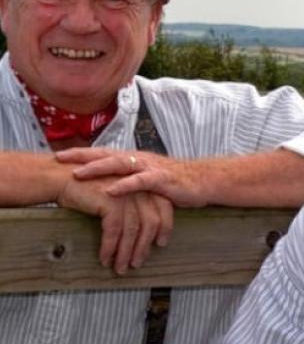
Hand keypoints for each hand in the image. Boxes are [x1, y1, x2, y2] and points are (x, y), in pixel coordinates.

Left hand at [56, 147, 206, 207]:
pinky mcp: (163, 180)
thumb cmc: (176, 183)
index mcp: (134, 160)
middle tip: (59, 159)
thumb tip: (109, 187)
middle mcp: (140, 160)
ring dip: (98, 168)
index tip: (58, 155)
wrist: (205, 181)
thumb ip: (130, 180)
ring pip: (120, 165)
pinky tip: (110, 190)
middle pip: (106, 154)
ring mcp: (151, 168)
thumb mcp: (149, 179)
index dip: (81, 154)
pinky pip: (140, 181)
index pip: (103, 153)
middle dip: (81, 156)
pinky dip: (124, 185)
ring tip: (78, 173)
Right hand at [56, 175, 173, 273]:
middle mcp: (138, 188)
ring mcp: (126, 194)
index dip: (165, 228)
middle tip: (136, 263)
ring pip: (133, 230)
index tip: (161, 244)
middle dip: (143, 247)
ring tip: (120, 267)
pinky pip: (115, 231)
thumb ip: (132, 207)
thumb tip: (140, 233)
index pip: (164, 208)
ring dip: (126, 253)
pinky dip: (110, 247)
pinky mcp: (111, 201)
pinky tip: (105, 258)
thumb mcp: (117, 195)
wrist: (61, 176)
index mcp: (144, 184)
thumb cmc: (87, 187)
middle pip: (151, 223)